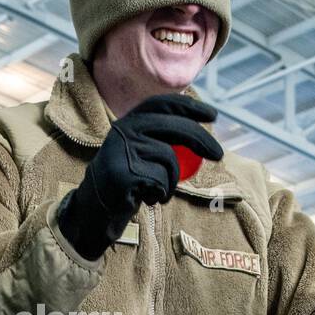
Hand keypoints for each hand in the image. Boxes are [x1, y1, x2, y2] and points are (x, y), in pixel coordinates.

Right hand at [57, 94, 223, 259]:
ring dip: (172, 181)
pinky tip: (147, 198)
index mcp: (128, 122)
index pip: (162, 104)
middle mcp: (124, 131)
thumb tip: (200, 136)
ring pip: (170, 159)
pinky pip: (161, 181)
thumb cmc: (126, 182)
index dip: (190, 107)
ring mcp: (123, 151)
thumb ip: (160, 140)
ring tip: (159, 190)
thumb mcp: (139, 153)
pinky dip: (161, 194)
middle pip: (174, 127)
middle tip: (219, 154)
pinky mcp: (126, 173)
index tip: (213, 115)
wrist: (95, 210)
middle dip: (201, 140)